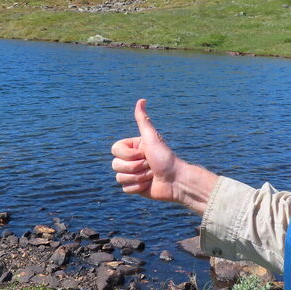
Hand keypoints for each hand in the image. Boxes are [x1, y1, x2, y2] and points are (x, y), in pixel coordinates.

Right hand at [110, 99, 217, 213]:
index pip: (115, 150)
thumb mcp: (152, 137)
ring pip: (119, 178)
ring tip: (151, 176)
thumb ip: (143, 120)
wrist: (175, 180)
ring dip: (138, 178)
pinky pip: (125, 189)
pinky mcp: (134, 187)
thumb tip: (141, 100)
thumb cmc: (165, 157)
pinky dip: (138, 188)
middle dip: (135, 167)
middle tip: (150, 165)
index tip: (144, 153)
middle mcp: (130, 159)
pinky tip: (148, 185)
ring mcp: (131, 174)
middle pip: (115, 165)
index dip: (129, 154)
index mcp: (132, 147)